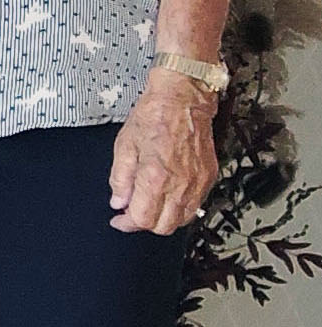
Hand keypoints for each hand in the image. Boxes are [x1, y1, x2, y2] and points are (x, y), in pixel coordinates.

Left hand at [111, 69, 216, 233]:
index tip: (119, 219)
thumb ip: (120, 179)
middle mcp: (179, 184)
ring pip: (183, 219)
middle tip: (132, 212)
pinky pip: (197, 205)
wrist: (183, 100)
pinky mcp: (208, 177)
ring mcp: (197, 182)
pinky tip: (169, 196)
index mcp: (155, 177)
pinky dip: (181, 208)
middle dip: (145, 223)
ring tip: (150, 204)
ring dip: (164, 218)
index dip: (127, 224)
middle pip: (164, 226)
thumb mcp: (124, 146)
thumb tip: (118, 202)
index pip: (142, 219)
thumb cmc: (153, 117)